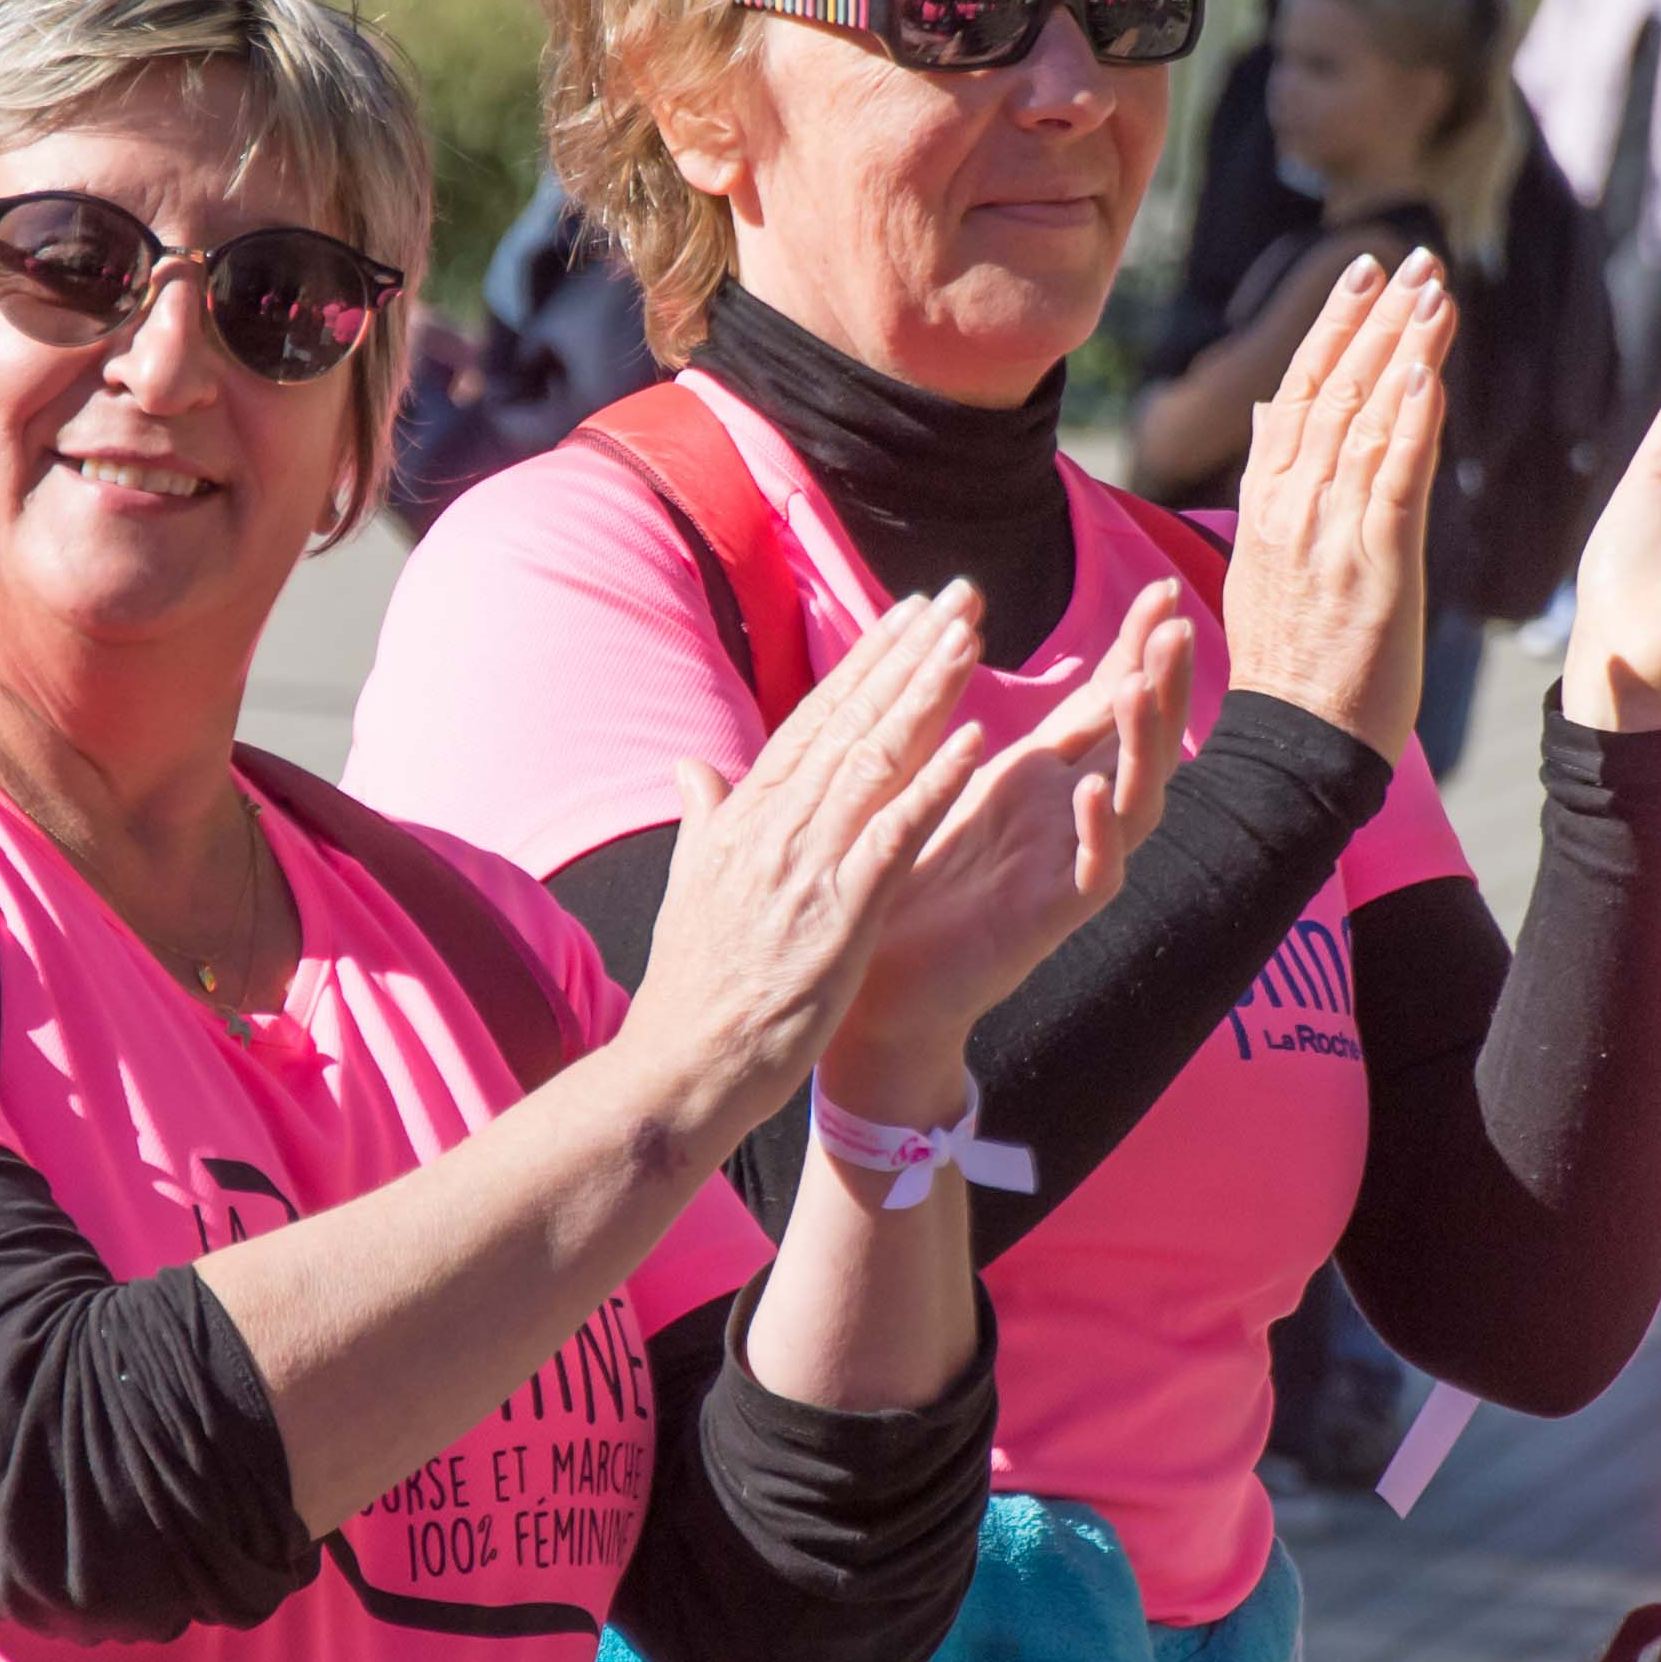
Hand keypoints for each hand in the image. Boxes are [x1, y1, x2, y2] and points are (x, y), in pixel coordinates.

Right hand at [620, 588, 992, 1149]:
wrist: (684, 1065)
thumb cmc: (696, 985)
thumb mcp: (692, 886)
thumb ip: (704, 817)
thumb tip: (693, 765)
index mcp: (747, 814)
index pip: (816, 719)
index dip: (868, 662)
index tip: (910, 613)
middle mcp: (774, 824)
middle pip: (852, 719)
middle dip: (910, 653)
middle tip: (962, 596)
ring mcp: (805, 864)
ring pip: (876, 758)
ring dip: (929, 694)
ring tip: (972, 639)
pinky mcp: (838, 912)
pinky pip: (895, 834)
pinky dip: (934, 784)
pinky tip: (976, 742)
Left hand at [828, 581, 1198, 1111]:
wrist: (880, 989)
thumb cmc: (906, 885)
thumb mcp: (940, 785)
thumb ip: (967, 728)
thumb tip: (955, 644)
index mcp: (1043, 783)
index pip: (1107, 705)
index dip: (1137, 650)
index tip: (1164, 588)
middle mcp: (1069, 821)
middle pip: (1141, 742)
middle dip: (1163, 681)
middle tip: (1177, 620)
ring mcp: (1066, 869)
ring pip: (1137, 800)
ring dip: (1145, 743)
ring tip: (1144, 685)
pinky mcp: (1049, 921)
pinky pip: (1096, 875)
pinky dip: (1100, 833)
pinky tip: (1094, 790)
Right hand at [1225, 249, 1450, 759]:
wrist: (1295, 745)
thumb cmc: (1292, 664)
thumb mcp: (1261, 563)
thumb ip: (1270, 483)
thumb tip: (1269, 415)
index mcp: (1266, 504)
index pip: (1298, 393)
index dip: (1332, 328)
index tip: (1361, 275)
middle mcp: (1292, 506)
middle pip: (1335, 390)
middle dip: (1377, 318)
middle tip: (1413, 258)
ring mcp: (1331, 533)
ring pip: (1369, 419)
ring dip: (1405, 348)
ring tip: (1436, 291)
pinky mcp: (1375, 564)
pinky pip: (1396, 478)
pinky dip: (1413, 420)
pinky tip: (1433, 370)